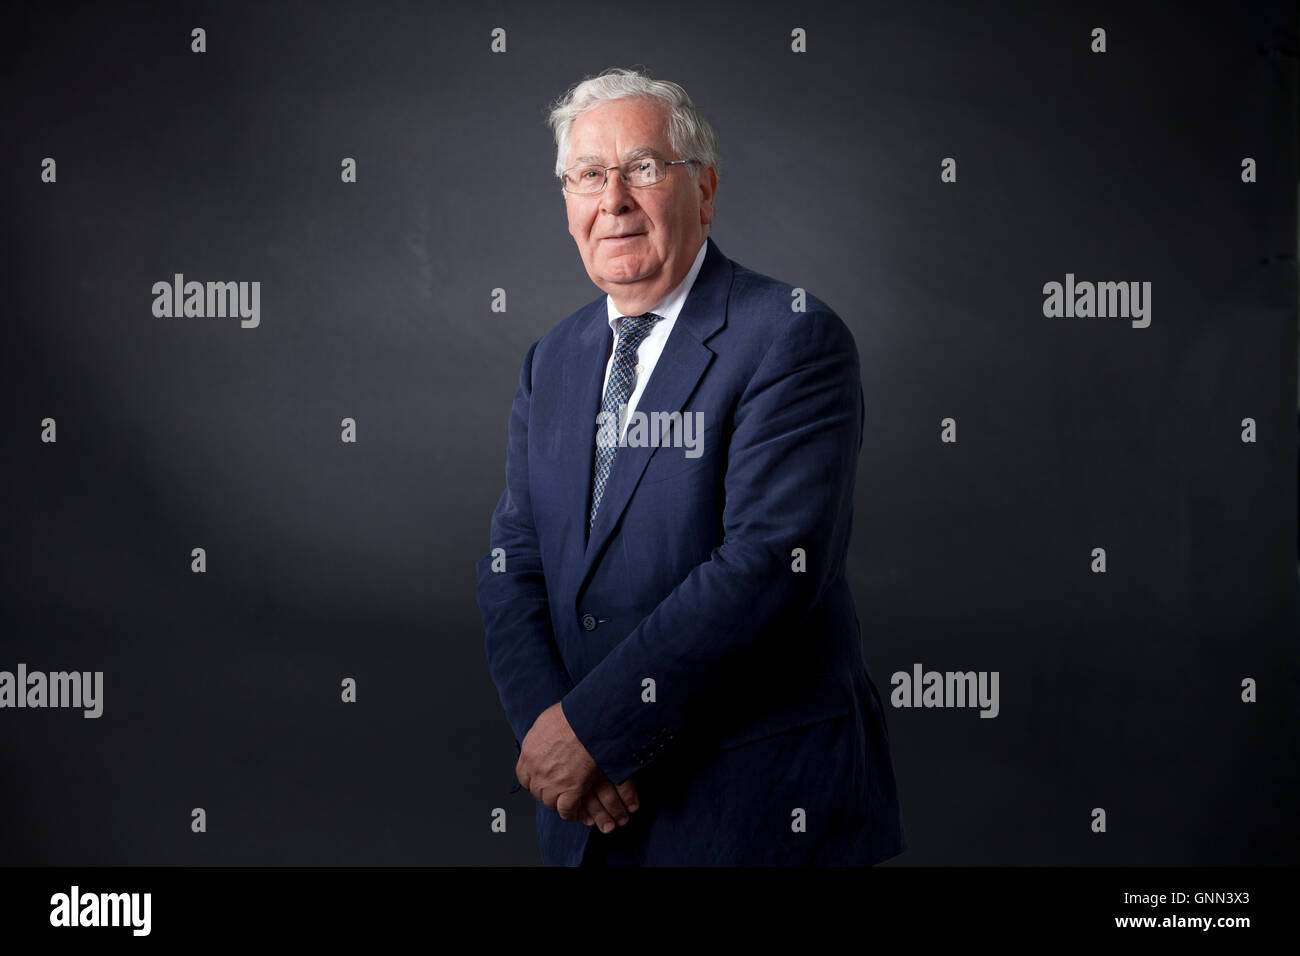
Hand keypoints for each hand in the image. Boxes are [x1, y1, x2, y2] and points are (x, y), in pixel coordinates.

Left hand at [517, 701, 639, 832]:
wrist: (589, 721)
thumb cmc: (572, 715)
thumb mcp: (545, 721)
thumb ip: (540, 735)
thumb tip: (543, 737)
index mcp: (529, 753)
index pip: (523, 777)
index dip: (533, 780)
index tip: (539, 781)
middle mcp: (537, 770)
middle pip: (536, 791)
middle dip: (545, 792)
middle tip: (555, 790)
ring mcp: (553, 782)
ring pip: (550, 802)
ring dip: (557, 802)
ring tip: (566, 800)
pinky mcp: (572, 789)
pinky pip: (567, 810)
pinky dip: (570, 813)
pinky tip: (575, 812)